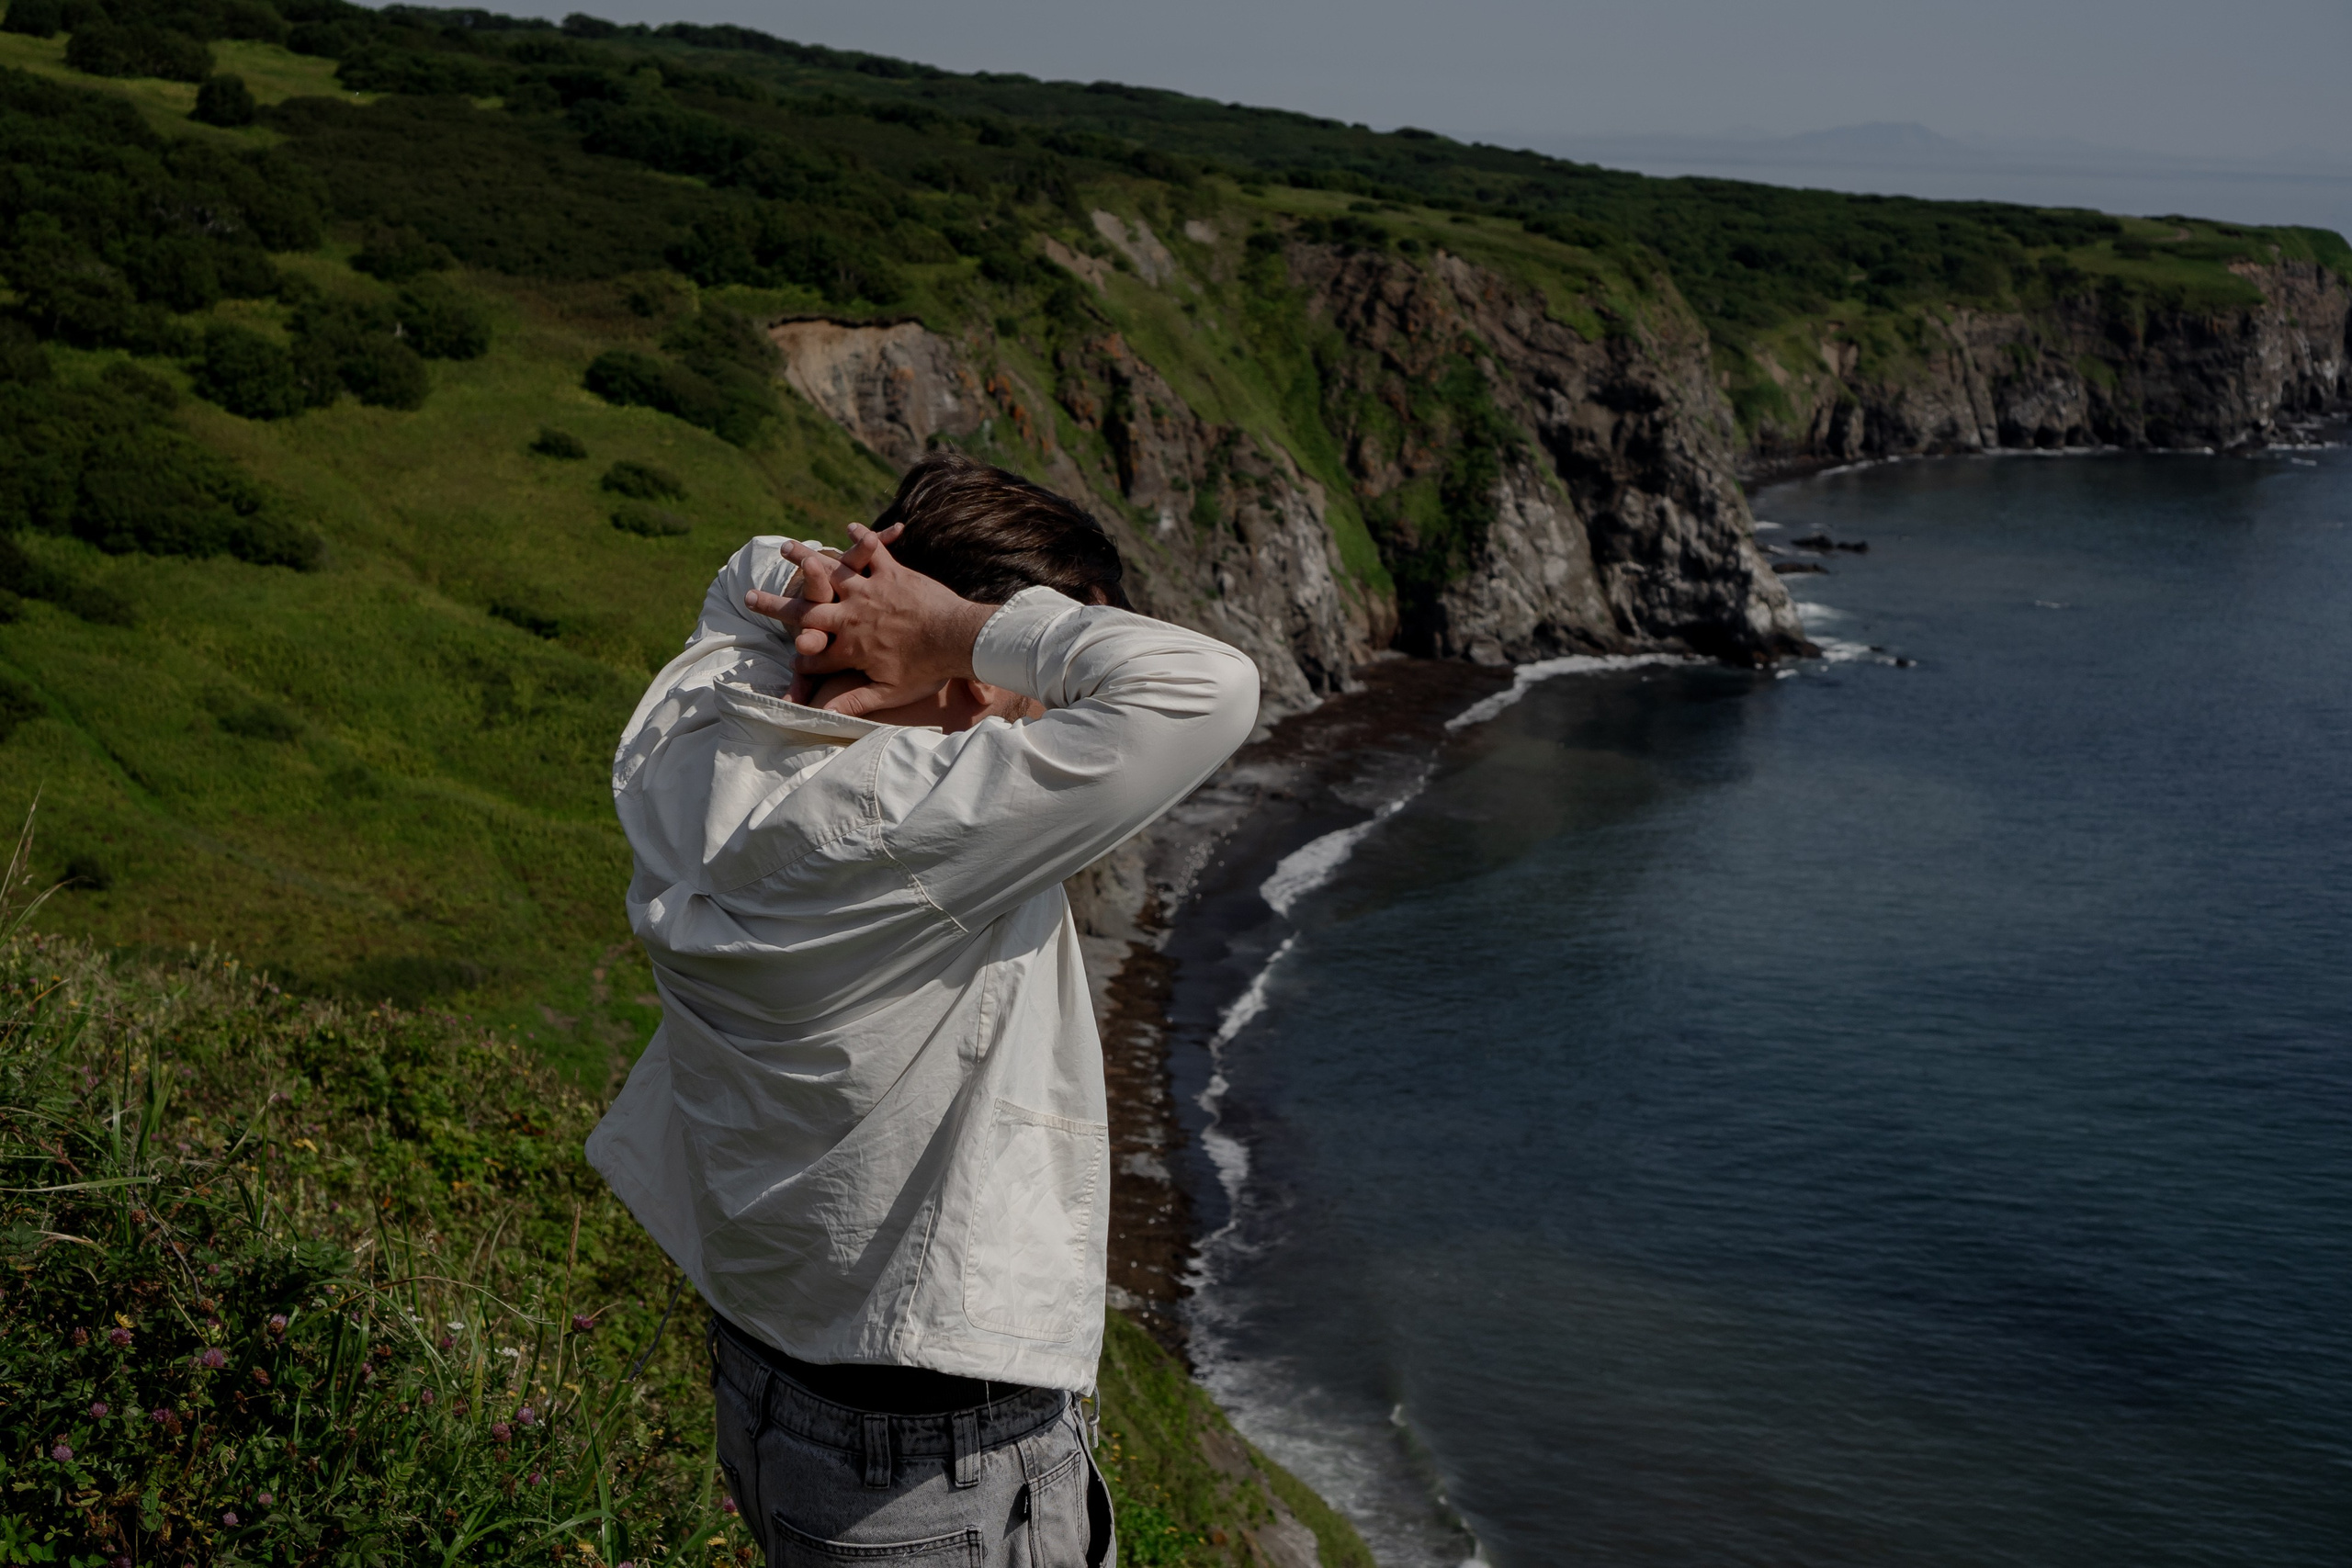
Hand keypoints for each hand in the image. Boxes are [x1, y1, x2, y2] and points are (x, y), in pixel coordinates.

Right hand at [745, 524, 998, 717]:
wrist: (959, 639)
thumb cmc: (927, 669)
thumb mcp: (888, 694)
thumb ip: (853, 703)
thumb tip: (823, 717)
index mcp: (849, 647)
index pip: (815, 657)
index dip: (801, 662)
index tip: (789, 664)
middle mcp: (850, 616)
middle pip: (805, 613)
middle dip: (774, 607)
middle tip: (748, 598)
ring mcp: (868, 591)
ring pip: (830, 573)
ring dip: (805, 559)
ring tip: (784, 548)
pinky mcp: (891, 573)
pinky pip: (873, 552)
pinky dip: (863, 540)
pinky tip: (849, 528)